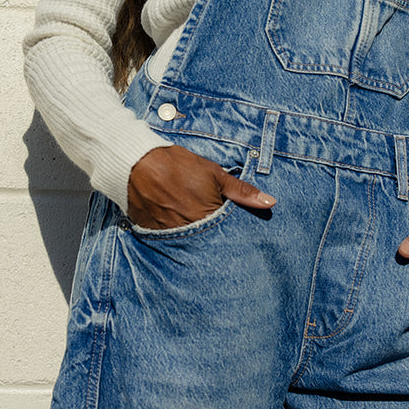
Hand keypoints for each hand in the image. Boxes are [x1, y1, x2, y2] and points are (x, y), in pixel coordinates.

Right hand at [127, 145, 274, 230]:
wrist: (138, 163)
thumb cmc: (179, 166)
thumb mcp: (215, 174)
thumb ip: (242, 191)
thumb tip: (270, 202)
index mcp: (207, 217)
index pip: (227, 237)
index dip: (231, 235)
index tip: (236, 235)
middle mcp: (189, 231)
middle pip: (208, 244)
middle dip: (214, 241)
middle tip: (217, 236)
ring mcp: (169, 235)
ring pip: (189, 245)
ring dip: (194, 240)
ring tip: (195, 232)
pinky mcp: (152, 234)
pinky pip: (168, 242)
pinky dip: (174, 237)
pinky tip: (177, 229)